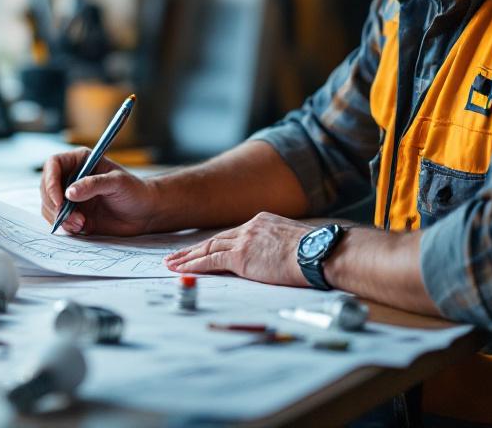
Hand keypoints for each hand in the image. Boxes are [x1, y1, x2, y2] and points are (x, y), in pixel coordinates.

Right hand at [39, 149, 160, 235]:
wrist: (145, 213)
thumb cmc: (135, 191)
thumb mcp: (117, 183)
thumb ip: (93, 185)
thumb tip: (69, 192)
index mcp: (80, 161)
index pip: (53, 165)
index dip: (50, 181)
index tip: (59, 200)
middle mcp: (72, 177)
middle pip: (46, 187)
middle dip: (54, 205)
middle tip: (70, 217)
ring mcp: (71, 197)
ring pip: (49, 206)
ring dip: (60, 218)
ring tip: (81, 224)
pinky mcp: (74, 214)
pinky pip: (59, 220)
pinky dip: (65, 226)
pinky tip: (81, 227)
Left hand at [164, 212, 312, 286]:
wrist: (319, 253)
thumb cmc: (315, 253)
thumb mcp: (294, 242)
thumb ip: (278, 246)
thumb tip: (277, 258)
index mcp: (262, 221)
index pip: (233, 234)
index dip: (215, 243)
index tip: (203, 249)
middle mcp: (250, 227)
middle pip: (215, 238)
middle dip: (194, 249)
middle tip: (176, 256)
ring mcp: (244, 241)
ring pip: (208, 248)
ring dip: (187, 257)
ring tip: (172, 264)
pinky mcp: (240, 257)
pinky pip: (210, 261)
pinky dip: (193, 265)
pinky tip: (181, 269)